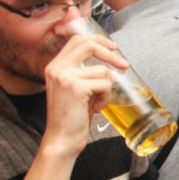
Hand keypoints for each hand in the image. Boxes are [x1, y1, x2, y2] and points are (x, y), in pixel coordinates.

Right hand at [40, 33, 125, 157]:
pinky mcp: (76, 87)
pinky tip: (95, 108)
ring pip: (102, 70)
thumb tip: (109, 57)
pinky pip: (105, 84)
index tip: (113, 47)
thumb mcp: (76, 88)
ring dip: (107, 88)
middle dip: (110, 53)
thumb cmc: (72, 117)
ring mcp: (64, 76)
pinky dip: (106, 97)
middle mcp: (56, 68)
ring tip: (97, 102)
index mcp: (55, 66)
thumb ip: (84, 72)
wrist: (61, 139)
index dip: (98, 40)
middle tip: (124, 65)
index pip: (77, 40)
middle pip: (88, 44)